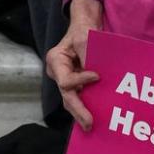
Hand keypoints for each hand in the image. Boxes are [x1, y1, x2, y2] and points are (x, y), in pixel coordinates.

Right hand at [45, 0, 102, 128]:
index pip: (66, 80)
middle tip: (89, 122)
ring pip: (72, 100)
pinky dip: (87, 106)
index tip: (97, 76)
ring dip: (81, 113)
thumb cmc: (83, 30)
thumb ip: (87, 55)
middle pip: (66, 96)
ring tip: (91, 126)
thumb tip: (94, 77)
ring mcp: (66, 79)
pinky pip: (80, 97)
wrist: (85, 26)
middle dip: (78, 110)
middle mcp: (58, 73)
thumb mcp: (85, 38)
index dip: (80, 81)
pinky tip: (95, 118)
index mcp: (55, 61)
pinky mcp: (76, 82)